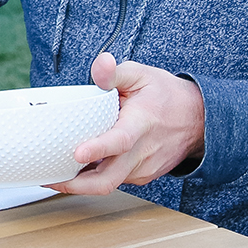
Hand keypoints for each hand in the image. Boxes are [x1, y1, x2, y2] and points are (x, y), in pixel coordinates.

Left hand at [52, 52, 205, 194]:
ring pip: (108, 183)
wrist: (199, 119)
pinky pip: (115, 180)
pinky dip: (95, 175)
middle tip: (48, 178)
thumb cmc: (166, 96)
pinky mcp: (142, 177)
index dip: (98, 149)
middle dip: (75, 185)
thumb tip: (100, 63)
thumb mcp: (142, 75)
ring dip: (81, 181)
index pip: (120, 141)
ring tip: (55, 170)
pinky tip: (80, 166)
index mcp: (141, 124)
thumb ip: (115, 73)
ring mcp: (143, 169)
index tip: (78, 153)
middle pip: (108, 180)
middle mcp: (142, 152)